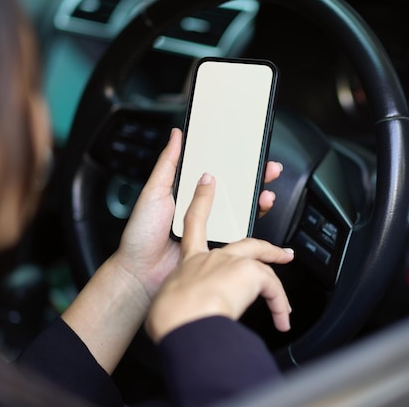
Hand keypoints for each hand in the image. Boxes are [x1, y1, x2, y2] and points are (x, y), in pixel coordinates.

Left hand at [61, 130, 284, 372]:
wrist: (142, 273)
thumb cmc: (141, 236)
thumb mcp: (154, 192)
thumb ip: (168, 164)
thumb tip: (176, 135)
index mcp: (188, 193)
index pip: (215, 172)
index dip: (232, 161)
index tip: (245, 149)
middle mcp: (203, 209)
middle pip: (234, 189)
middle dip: (254, 176)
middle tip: (267, 166)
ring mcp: (213, 226)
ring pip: (242, 208)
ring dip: (258, 196)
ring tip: (265, 187)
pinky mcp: (220, 244)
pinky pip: (242, 230)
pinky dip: (254, 218)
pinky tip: (259, 207)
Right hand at [146, 173, 293, 342]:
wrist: (183, 319)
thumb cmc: (171, 316)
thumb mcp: (170, 305)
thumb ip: (181, 300)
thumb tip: (187, 311)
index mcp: (189, 262)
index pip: (194, 224)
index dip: (201, 200)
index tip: (207, 182)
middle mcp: (212, 257)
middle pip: (245, 244)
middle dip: (265, 248)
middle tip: (281, 253)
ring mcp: (232, 261)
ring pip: (264, 263)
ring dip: (279, 283)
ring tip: (284, 305)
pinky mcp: (249, 271)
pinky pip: (273, 288)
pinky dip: (279, 305)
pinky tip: (281, 319)